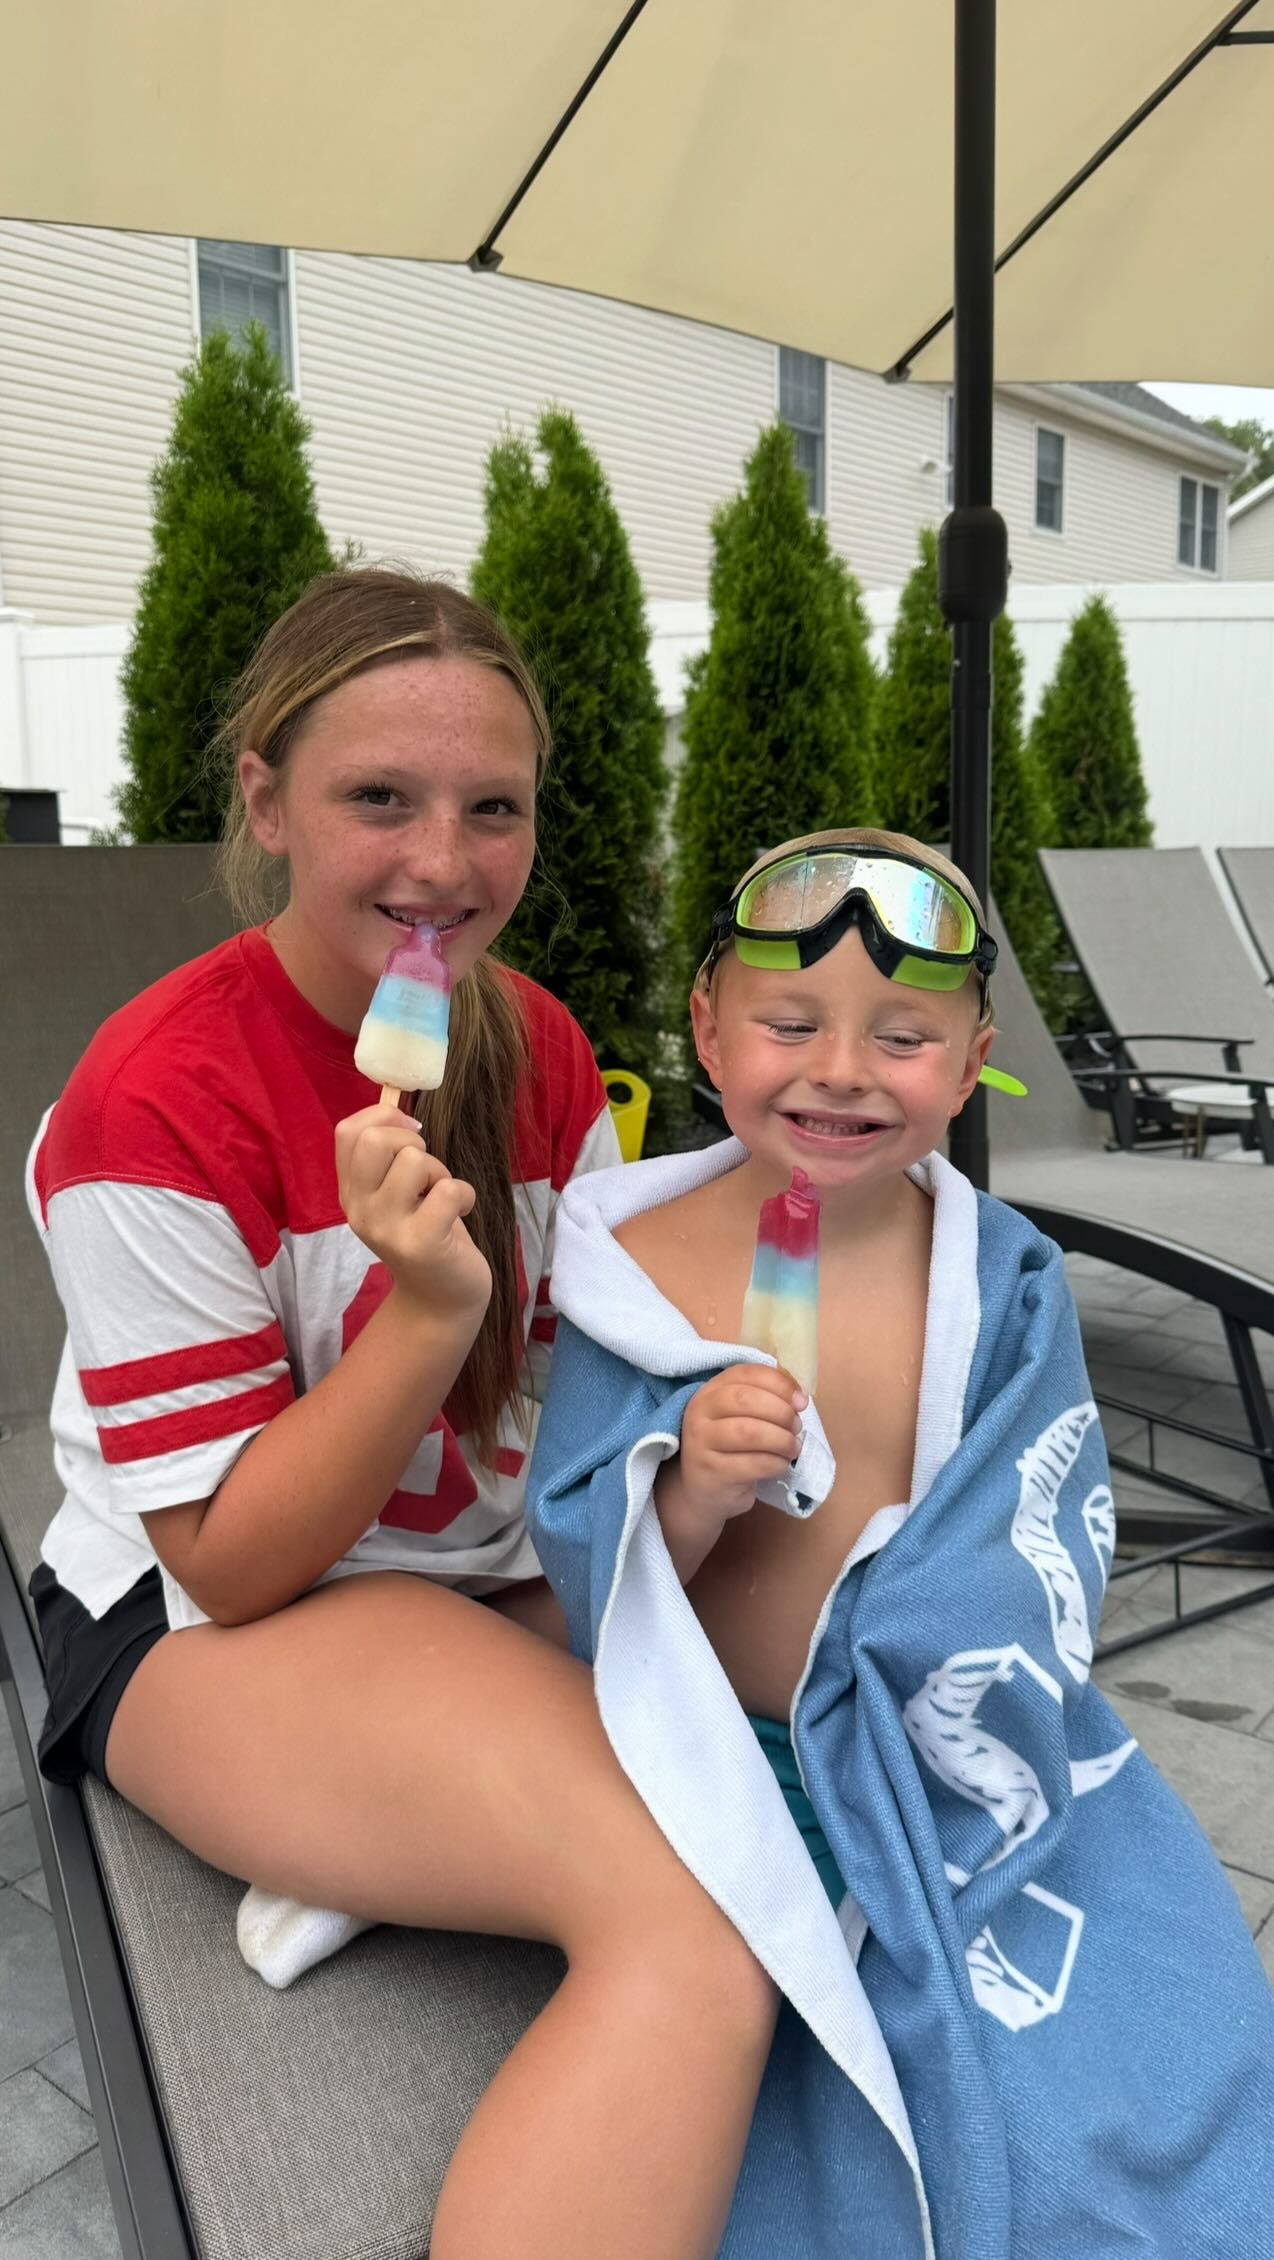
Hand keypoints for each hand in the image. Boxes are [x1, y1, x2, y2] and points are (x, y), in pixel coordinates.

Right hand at [335, 1105, 491, 1327]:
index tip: (410, 1132)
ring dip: (440, 1172)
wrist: (440, 1301)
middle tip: (426, 1173)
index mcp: (350, 1193)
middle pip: (377, 1140)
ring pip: (415, 1160)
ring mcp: (387, 1229)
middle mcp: (359, 1210)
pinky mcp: (422, 1243)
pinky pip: (450, 1190)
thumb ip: (386, 1158)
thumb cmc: (425, 1234)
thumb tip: (399, 1110)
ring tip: (441, 1198)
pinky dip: (465, 1195)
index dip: (384, 1117)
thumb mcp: (393, 1195)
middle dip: (413, 1142)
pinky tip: (460, 1214)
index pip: (346, 1131)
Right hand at [674, 1363, 805, 1532]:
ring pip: (750, 1432)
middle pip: (746, 1400)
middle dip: (781, 1412)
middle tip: (796, 1427)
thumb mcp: (741, 1417)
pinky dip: (777, 1463)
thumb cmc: (731, 1448)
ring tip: (792, 1448)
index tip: (801, 1401)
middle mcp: (700, 1412)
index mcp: (710, 1391)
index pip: (746, 1374)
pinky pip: (753, 1463)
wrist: (704, 1491)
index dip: (779, 1384)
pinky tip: (781, 1465)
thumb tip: (799, 1397)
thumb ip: (766, 1398)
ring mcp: (701, 1443)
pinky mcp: (712, 1472)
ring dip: (782, 1440)